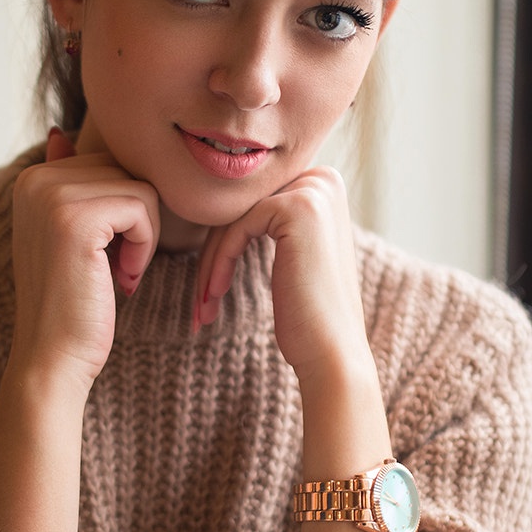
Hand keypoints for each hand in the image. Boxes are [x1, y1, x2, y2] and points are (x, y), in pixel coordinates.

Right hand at [7, 128, 162, 391]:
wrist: (53, 359)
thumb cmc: (70, 305)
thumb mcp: (65, 236)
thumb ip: (66, 184)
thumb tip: (59, 131)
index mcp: (31, 178)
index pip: (110, 163)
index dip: (121, 212)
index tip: (102, 257)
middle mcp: (34, 178)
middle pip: (126, 169)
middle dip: (134, 220)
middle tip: (113, 268)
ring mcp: (50, 196)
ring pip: (139, 186)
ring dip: (142, 236)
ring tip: (116, 273)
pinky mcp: (75, 218)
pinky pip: (143, 205)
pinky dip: (145, 246)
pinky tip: (121, 279)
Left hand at [193, 167, 372, 392]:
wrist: (332, 351)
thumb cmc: (308, 315)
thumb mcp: (293, 257)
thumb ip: (273, 226)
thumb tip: (225, 210)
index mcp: (323, 188)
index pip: (253, 208)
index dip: (224, 247)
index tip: (207, 289)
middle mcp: (323, 181)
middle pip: (242, 212)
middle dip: (213, 257)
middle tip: (199, 302)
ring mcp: (313, 191)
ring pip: (234, 220)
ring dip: (210, 266)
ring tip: (202, 307)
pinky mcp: (298, 207)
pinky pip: (237, 229)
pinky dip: (219, 263)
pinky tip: (213, 296)